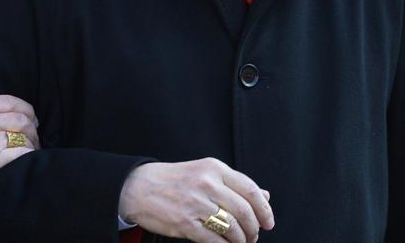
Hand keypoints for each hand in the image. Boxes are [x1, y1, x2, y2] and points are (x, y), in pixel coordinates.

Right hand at [0, 80, 38, 187]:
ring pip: (24, 135)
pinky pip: (20, 153)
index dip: (24, 107)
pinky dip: (29, 154)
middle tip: (34, 132)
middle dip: (32, 125)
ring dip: (32, 141)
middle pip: (21, 118)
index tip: (29, 114)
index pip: (8, 101)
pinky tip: (30, 158)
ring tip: (33, 148)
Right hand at [118, 158, 273, 242]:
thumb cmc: (172, 181)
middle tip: (253, 236)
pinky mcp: (185, 222)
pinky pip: (215, 240)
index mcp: (213, 168)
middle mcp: (206, 183)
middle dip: (253, 230)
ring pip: (232, 228)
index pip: (251, 190)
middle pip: (245, 212)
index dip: (264, 210)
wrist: (136, 186)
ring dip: (241, 240)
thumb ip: (234, 185)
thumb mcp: (204, 173)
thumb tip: (266, 196)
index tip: (268, 223)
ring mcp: (195, 203)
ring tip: (239, 242)